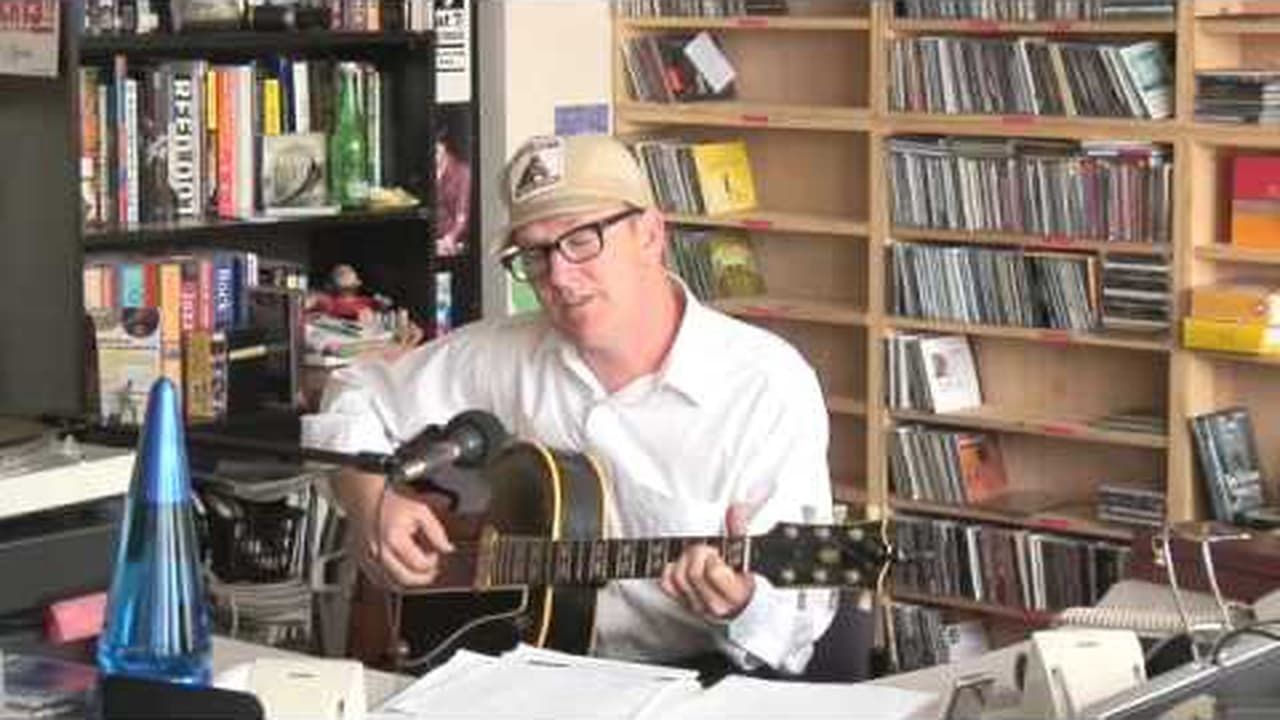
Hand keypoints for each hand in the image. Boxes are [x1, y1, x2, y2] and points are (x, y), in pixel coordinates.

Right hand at [350, 483, 453, 588]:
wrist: (364, 500)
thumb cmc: (391, 504)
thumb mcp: (420, 511)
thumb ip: (436, 531)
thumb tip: (447, 549)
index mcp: (394, 539)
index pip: (420, 565)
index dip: (433, 562)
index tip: (434, 553)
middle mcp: (379, 553)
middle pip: (406, 579)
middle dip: (423, 577)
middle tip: (431, 570)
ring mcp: (368, 560)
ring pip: (392, 585)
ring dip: (409, 582)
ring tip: (417, 570)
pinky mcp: (362, 563)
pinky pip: (379, 581)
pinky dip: (393, 581)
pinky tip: (401, 571)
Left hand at [659, 505, 755, 620]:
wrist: (737, 597)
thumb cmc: (742, 575)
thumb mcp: (745, 553)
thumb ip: (740, 529)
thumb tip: (735, 511)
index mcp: (736, 594)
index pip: (713, 571)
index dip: (712, 556)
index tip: (717, 552)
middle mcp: (716, 605)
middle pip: (693, 573)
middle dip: (697, 554)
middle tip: (706, 550)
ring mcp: (697, 606)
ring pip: (678, 578)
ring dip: (684, 560)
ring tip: (695, 556)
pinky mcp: (682, 602)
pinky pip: (667, 584)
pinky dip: (671, 570)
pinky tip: (682, 564)